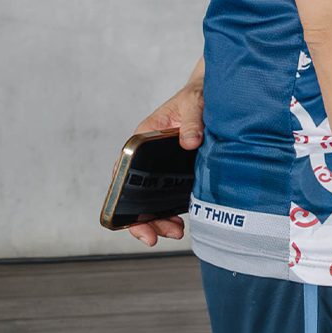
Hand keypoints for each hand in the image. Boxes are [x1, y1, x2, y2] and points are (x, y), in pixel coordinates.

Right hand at [122, 77, 203, 247]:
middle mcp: (147, 156)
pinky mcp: (177, 173)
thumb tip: (190, 142)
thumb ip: (192, 121)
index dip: (120, 197)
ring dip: (158, 220)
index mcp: (142, 137)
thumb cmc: (196, 95)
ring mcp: (161, 166)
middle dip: (141, 219)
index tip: (129, 215)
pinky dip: (170, 213)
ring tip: (174, 232)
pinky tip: (180, 223)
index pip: (122, 171)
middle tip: (154, 237)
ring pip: (151, 200)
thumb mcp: (194, 103)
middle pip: (134, 194)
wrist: (211, 95)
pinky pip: (167, 197)